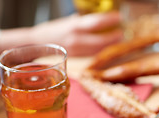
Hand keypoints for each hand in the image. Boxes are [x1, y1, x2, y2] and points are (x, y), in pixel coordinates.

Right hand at [0, 12, 122, 56]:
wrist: (36, 43)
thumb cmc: (53, 29)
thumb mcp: (68, 21)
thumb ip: (83, 21)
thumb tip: (100, 19)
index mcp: (74, 26)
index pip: (96, 22)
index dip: (110, 19)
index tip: (119, 17)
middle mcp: (77, 40)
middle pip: (102, 41)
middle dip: (114, 37)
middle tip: (122, 32)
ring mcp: (78, 52)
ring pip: (100, 50)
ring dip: (110, 45)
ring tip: (117, 39)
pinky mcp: (77, 59)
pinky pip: (94, 55)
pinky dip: (102, 51)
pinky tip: (107, 47)